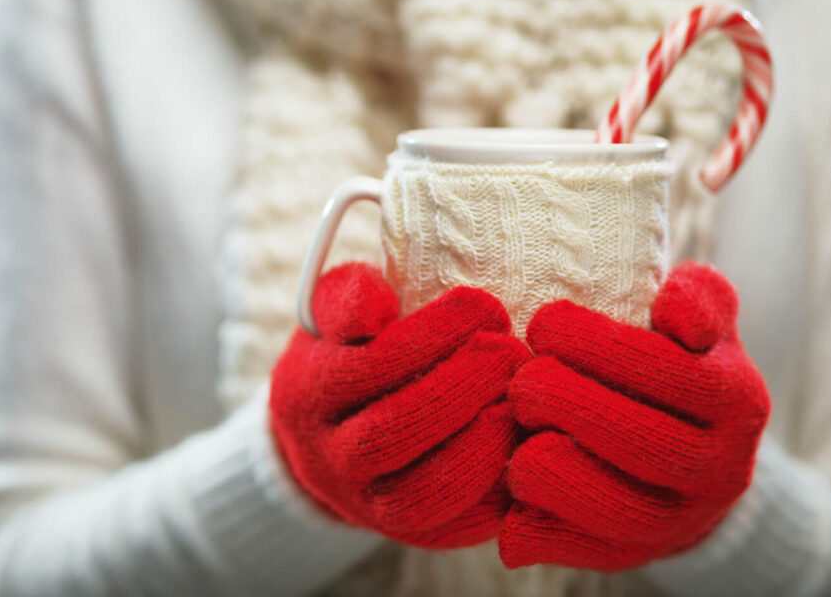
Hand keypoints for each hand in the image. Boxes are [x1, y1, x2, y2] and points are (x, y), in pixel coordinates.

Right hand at [270, 263, 529, 547]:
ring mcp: (365, 504)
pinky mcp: (405, 534)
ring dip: (480, 446)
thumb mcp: (332, 314)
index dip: (431, 335)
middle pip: (394, 431)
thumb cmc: (345, 353)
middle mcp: (329, 456)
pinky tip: (522, 447)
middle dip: (463, 388)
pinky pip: (451, 527)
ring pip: (421, 493)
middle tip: (512, 352)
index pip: (370, 365)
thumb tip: (378, 306)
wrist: (324, 435)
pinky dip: (492, 494)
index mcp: (309, 393)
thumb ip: (350, 297)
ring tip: (518, 401)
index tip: (483, 306)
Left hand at [499, 262, 770, 570]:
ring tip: (516, 427)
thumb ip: (700, 297)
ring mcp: (682, 520)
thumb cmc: (678, 369)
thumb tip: (673, 307)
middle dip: (566, 401)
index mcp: (736, 399)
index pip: (671, 372)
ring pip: (617, 508)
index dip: (600, 347)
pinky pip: (588, 552)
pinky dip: (543, 531)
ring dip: (552, 467)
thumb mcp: (705, 326)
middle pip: (640, 440)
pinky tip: (509, 502)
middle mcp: (722, 467)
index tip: (544, 321)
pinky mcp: (639, 556)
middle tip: (521, 376)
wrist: (694, 465)